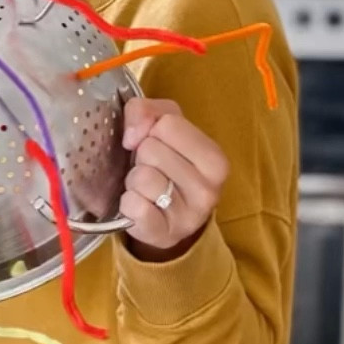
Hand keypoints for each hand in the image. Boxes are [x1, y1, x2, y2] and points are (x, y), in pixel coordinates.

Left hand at [119, 98, 228, 258]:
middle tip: (153, 169)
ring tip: (147, 188)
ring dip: (134, 180)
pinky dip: (127, 202)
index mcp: (215, 159)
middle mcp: (208, 189)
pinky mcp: (162, 233)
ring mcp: (187, 216)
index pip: (168, 124)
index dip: (152, 130)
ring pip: (142, 178)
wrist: (169, 220)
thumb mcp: (166, 127)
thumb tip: (133, 133)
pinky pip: (132, 205)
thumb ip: (147, 111)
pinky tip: (140, 205)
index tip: (158, 144)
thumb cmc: (169, 166)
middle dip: (142, 156)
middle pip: (151, 150)